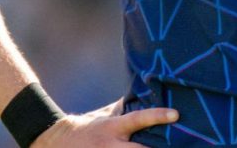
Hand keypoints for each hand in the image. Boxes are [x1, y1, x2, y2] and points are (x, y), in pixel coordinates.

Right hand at [32, 100, 178, 146]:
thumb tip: (141, 94)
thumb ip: (122, 109)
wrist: (58, 142)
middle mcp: (111, 145)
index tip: (175, 114)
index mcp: (113, 128)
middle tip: (178, 145)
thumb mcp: (104, 116)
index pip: (138, 119)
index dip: (157, 116)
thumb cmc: (87, 127)